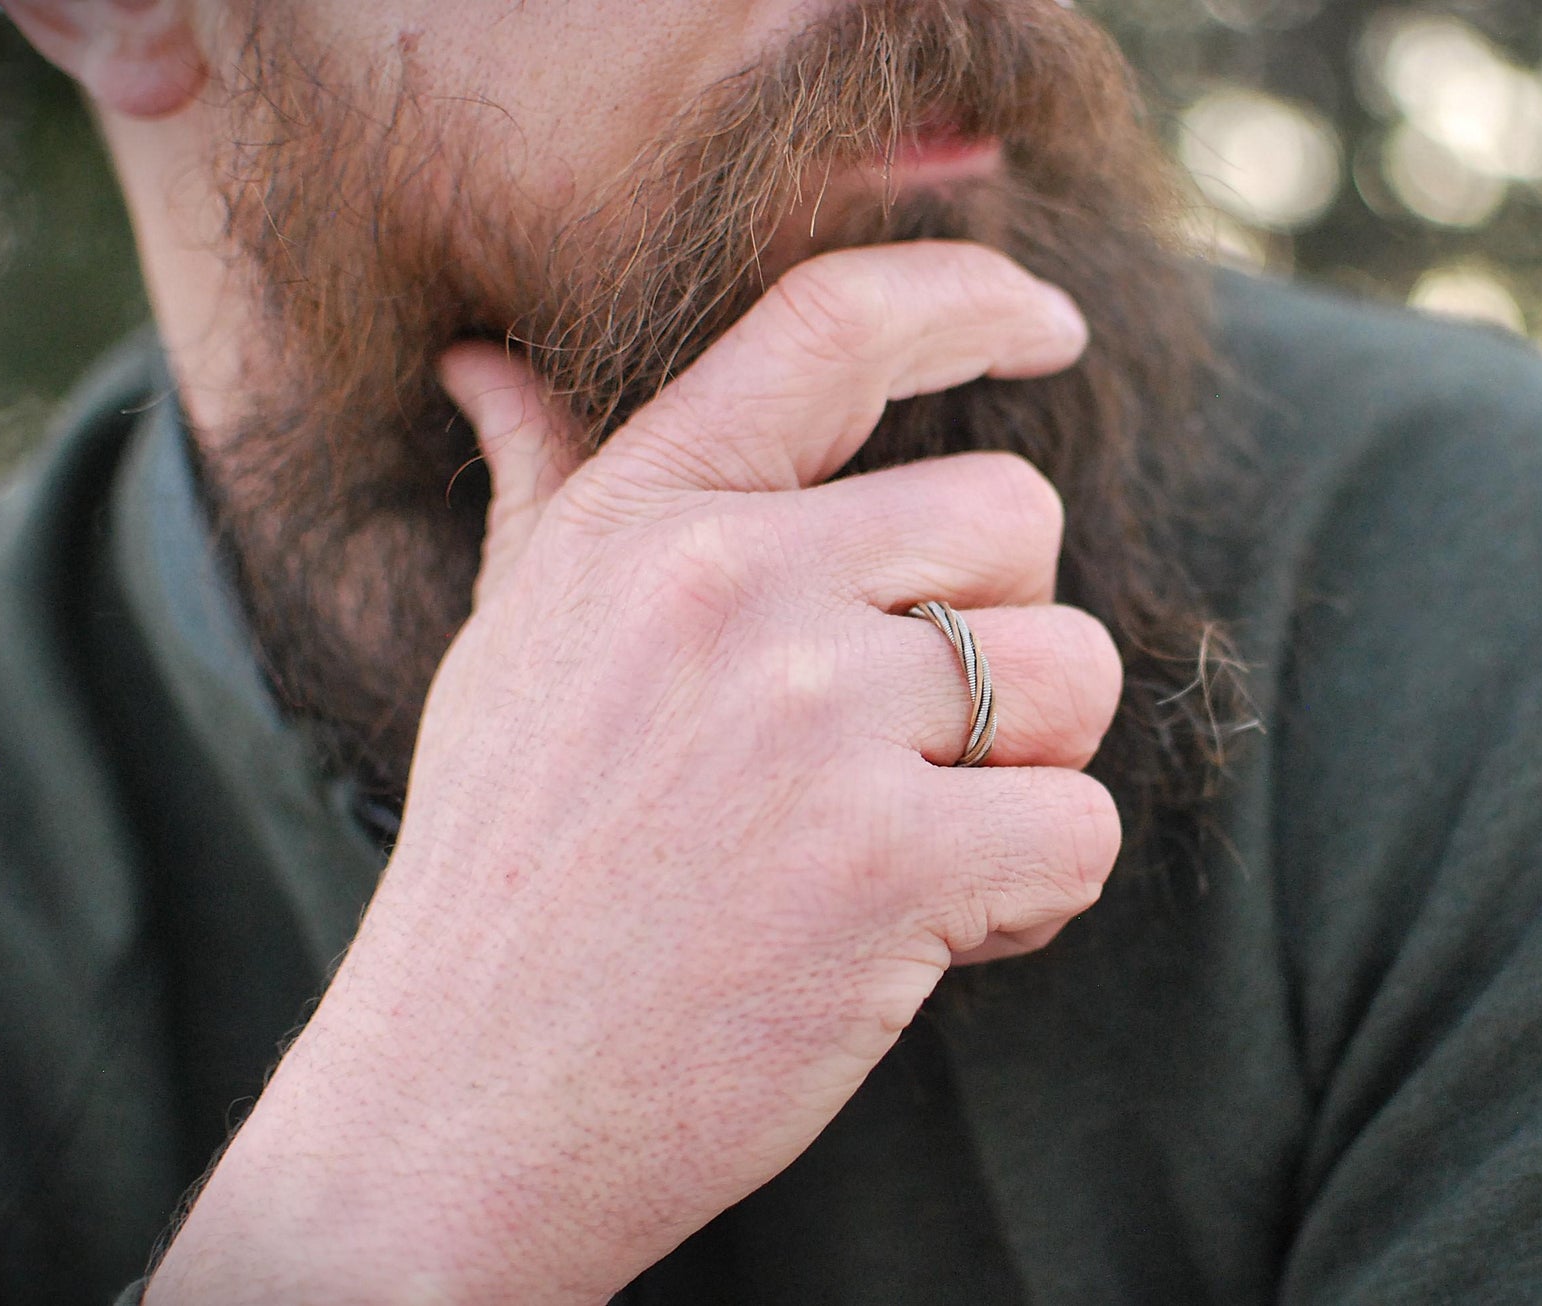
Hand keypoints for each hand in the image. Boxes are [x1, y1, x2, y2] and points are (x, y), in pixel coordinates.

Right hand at [146, 242, 1123, 1302]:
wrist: (461, 1109)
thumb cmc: (505, 870)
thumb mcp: (510, 649)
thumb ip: (544, 490)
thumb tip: (488, 367)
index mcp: (642, 522)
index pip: (832, 328)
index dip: (968, 298)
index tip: (1049, 326)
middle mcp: (729, 590)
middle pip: (1015, 521)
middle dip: (1001, 634)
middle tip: (912, 745)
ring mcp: (810, 722)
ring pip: (1075, 671)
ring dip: (1028, 770)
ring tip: (914, 846)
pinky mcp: (887, 865)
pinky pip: (1079, 826)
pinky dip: (1040, 893)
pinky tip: (934, 934)